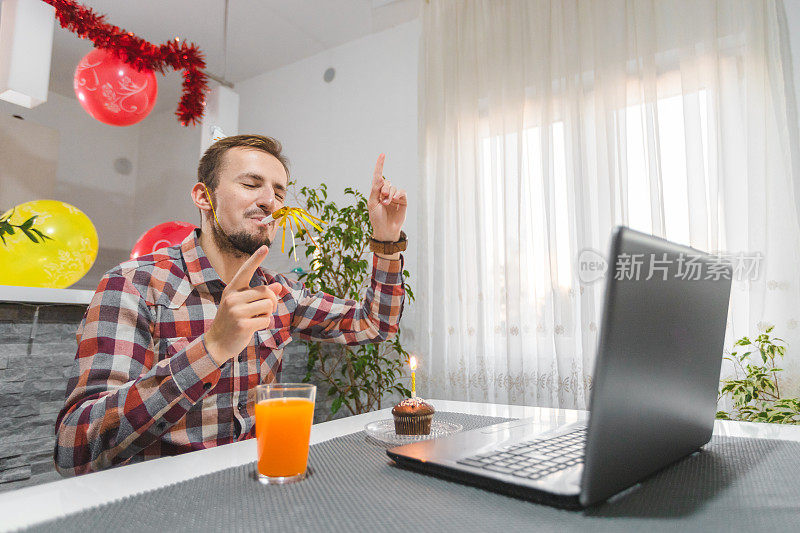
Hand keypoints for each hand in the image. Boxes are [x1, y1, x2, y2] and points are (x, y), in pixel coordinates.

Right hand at [204, 245, 282, 365]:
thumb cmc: (233, 322)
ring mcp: (237, 311)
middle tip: (264, 312)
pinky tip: (253, 328)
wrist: (217, 343)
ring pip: (269, 305)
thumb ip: (260, 296)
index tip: (265, 247)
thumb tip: (279, 287)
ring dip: (268, 314)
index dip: (256, 259)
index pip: (246, 270)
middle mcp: (233, 297)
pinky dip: (265, 325)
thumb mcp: (243, 305)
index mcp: (232, 290)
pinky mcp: (243, 325)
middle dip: (271, 302)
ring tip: (256, 320)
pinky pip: (266, 320)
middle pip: (267, 292)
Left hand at [368, 153, 406, 241]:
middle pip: (386, 182)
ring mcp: (394, 197)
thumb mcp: (372, 203)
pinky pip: (402, 192)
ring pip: (394, 187)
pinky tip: (396, 199)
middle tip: (383, 197)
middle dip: (384, 188)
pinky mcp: (402, 201)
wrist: (386, 230)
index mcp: (376, 192)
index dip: (380, 165)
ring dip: (390, 194)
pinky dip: (399, 194)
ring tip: (387, 203)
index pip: (378, 176)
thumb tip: (380, 178)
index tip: (382, 155)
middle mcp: (386, 193)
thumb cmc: (376, 218)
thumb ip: (375, 190)